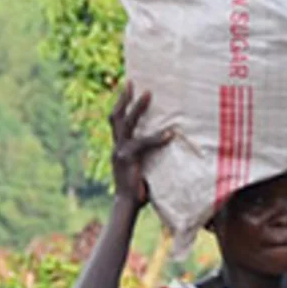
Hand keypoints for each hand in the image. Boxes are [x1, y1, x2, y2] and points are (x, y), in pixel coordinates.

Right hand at [109, 83, 169, 206]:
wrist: (127, 205)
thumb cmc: (138, 190)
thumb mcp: (142, 168)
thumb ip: (149, 156)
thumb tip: (169, 144)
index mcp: (119, 148)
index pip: (117, 122)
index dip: (121, 105)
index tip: (127, 90)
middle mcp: (116, 146)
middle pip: (116, 116)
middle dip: (123, 98)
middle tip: (131, 82)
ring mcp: (120, 151)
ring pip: (127, 123)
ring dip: (137, 107)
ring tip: (148, 94)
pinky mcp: (127, 158)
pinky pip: (143, 144)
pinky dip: (157, 138)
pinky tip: (170, 134)